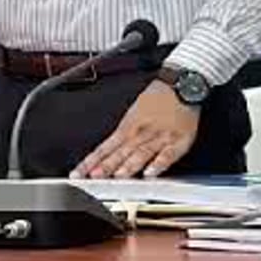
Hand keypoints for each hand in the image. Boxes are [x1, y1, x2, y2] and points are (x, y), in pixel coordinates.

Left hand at [72, 80, 200, 179]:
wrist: (181, 83)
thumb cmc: (158, 98)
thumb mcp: (134, 112)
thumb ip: (123, 133)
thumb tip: (106, 152)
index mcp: (128, 126)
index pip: (105, 148)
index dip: (91, 161)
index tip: (79, 173)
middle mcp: (141, 133)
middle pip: (121, 152)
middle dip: (107, 165)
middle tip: (94, 177)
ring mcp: (160, 137)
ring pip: (142, 153)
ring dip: (129, 165)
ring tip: (118, 175)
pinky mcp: (179, 141)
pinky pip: (168, 154)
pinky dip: (159, 163)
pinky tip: (150, 172)